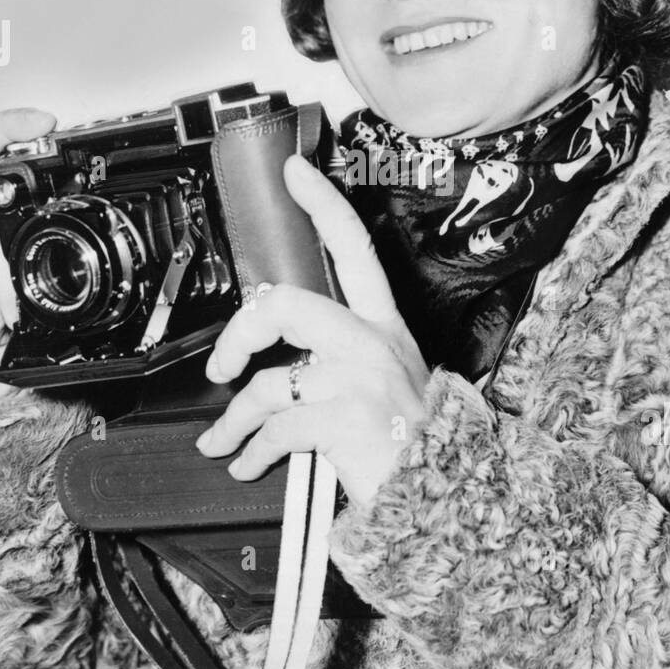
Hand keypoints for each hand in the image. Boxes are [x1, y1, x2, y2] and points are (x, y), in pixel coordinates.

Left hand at [196, 154, 430, 509]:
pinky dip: (248, 451)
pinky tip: (246, 463)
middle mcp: (373, 342)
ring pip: (267, 381)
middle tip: (222, 366)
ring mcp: (359, 378)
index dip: (322, 203)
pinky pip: (273, 429)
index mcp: (383, 325)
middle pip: (285, 304)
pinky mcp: (344, 419)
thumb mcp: (390, 378)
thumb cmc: (412, 440)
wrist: (447, 496)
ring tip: (224, 439)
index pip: (354, 248)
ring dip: (234, 420)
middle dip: (238, 335)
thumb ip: (342, 355)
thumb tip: (280, 358)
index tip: (293, 172)